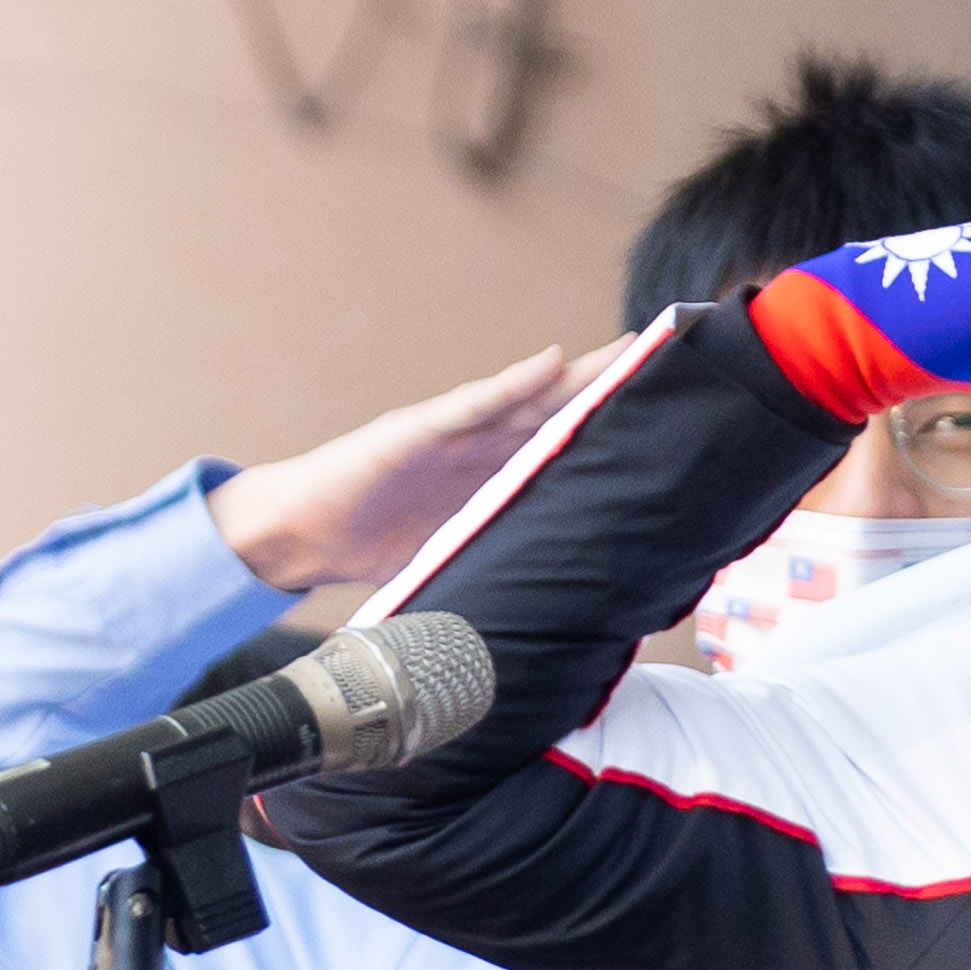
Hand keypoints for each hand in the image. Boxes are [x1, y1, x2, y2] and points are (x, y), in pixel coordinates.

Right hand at [209, 342, 624, 591]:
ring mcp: (450, 435)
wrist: (302, 538)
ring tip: (627, 351)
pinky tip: (550, 364)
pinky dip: (511, 385)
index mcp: (494, 481)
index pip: (563, 451)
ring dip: (577, 375)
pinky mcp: (414, 430)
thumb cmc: (373, 549)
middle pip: (558, 414)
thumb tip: (562, 618)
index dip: (610, 436)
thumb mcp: (459, 564)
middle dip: (609, 389)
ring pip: (527, 399)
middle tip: (668, 365)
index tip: (664, 425)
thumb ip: (505, 568)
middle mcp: (481, 450)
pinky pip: (470, 405)